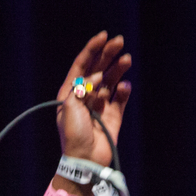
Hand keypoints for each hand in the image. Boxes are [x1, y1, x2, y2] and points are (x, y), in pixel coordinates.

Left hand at [55, 32, 131, 165]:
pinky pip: (120, 98)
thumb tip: (98, 75)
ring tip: (126, 59)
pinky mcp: (114, 115)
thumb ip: (82, 87)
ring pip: (111, 81)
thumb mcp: (69, 107)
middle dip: (108, 54)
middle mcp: (85, 96)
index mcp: (70, 93)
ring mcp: (100, 105)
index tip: (103, 36)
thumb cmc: (73, 134)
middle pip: (98, 69)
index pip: (81, 65)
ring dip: (118, 69)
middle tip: (119, 41)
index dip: (91, 49)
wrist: (86, 159)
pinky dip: (124, 91)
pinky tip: (125, 86)